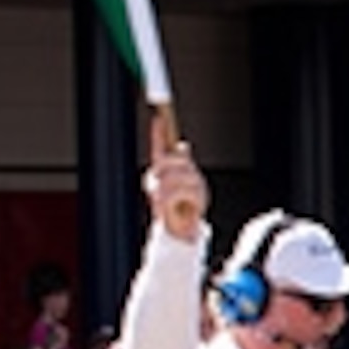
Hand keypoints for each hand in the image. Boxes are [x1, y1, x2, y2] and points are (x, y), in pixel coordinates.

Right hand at [145, 112, 207, 240]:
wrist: (183, 230)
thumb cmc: (186, 206)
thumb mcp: (192, 181)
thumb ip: (184, 163)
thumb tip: (182, 145)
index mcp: (163, 172)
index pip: (159, 149)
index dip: (158, 133)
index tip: (159, 117)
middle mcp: (156, 179)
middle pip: (168, 159)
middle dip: (183, 165)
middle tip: (193, 176)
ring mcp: (156, 191)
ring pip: (176, 175)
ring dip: (191, 184)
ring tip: (193, 196)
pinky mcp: (160, 204)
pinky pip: (178, 191)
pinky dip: (188, 196)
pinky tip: (188, 204)